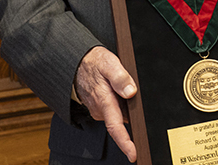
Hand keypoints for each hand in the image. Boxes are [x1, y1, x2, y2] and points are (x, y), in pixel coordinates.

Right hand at [75, 46, 137, 161]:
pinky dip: (121, 105)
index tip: (133, 154)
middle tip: (140, 107)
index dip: (125, 143)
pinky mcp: (100, 107)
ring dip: (127, 109)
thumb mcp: (109, 64)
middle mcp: (101, 109)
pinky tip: (122, 93)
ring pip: (119, 115)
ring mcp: (99, 110)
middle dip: (133, 119)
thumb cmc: (94, 62)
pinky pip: (115, 110)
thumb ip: (120, 78)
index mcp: (104, 101)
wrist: (77, 62)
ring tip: (128, 92)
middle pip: (121, 122)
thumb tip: (131, 92)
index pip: (116, 127)